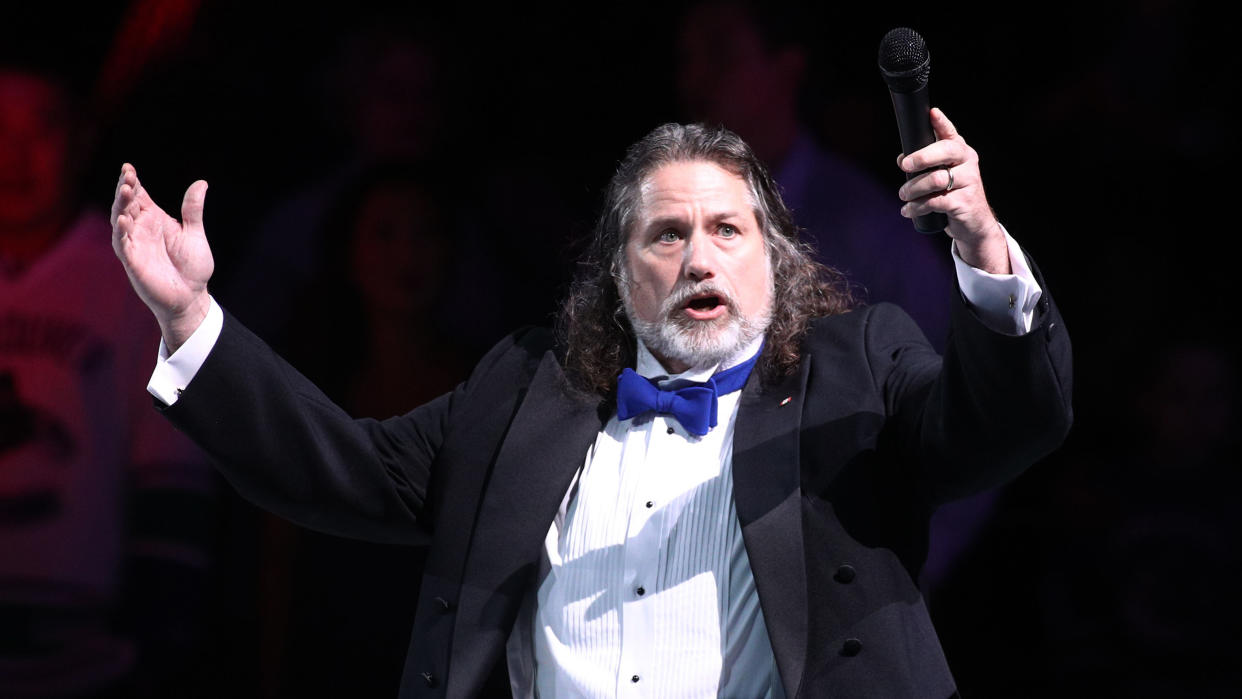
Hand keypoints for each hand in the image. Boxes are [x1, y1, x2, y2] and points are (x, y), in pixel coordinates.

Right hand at [111, 163, 213, 350]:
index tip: (128, 168)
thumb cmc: (193, 268)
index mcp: (155, 221)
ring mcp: (135, 246)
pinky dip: (121, 232)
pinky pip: (123, 245)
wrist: (193, 297)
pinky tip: (123, 220)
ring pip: (120, 222)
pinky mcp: (133, 263)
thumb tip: (201, 183)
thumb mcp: (195, 234)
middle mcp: (141, 230)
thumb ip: (193, 210)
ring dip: (121, 206)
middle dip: (125, 190)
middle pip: (126, 205)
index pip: (139, 197)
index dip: (132, 182)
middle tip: (127, 176)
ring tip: (125, 191)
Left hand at [896, 108, 1009, 273]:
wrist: (974, 223)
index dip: (942, 123)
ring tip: (903, 194)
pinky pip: (935, 201)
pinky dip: (917, 207)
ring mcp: (969, 182)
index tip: (932, 113)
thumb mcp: (943, 175)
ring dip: (913, 188)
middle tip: (904, 165)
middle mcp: (968, 162)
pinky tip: (908, 210)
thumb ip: (925, 164)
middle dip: (921, 157)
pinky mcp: (964, 203)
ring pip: (936, 179)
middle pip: (945, 151)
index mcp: (961, 151)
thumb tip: (901, 158)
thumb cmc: (953, 194)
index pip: (951, 133)